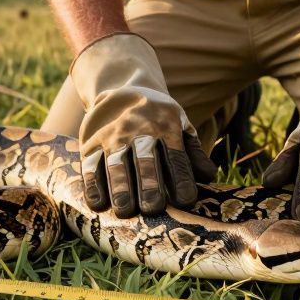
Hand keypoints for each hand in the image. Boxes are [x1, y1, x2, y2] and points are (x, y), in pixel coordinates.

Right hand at [71, 32, 216, 216]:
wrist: (121, 89)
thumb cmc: (158, 118)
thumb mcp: (180, 125)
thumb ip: (193, 152)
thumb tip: (208, 177)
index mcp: (167, 126)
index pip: (176, 155)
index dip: (181, 177)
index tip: (186, 200)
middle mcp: (139, 130)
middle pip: (145, 159)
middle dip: (149, 184)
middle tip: (152, 208)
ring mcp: (113, 136)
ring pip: (117, 163)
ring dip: (120, 187)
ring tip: (124, 210)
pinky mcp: (92, 143)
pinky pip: (91, 164)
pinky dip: (93, 184)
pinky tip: (98, 203)